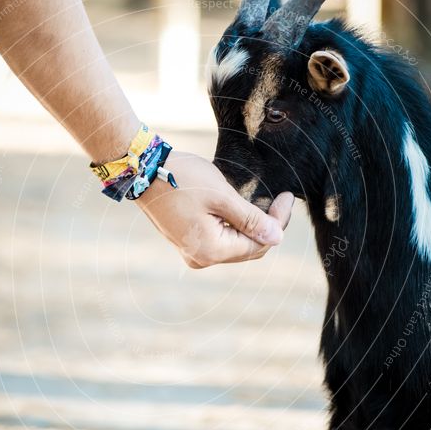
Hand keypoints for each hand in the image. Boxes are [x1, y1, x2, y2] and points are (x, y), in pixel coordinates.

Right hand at [137, 151, 293, 267]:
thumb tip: (277, 238)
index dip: (278, 222)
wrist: (143, 171)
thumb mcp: (222, 196)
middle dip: (267, 226)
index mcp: (211, 250)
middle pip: (248, 248)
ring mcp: (193, 252)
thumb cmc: (181, 179)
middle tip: (281, 199)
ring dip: (252, 226)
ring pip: (235, 245)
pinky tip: (242, 209)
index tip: (287, 197)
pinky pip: (220, 240)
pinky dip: (235, 227)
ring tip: (264, 203)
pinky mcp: (188, 242)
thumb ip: (251, 219)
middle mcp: (202, 258)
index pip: (258, 244)